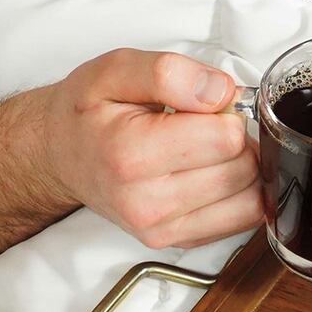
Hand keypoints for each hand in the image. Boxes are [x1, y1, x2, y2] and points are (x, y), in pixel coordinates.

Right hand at [41, 49, 262, 249]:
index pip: (226, 137)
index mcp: (131, 155)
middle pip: (242, 167)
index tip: (203, 107)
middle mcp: (148, 202)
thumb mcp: (114, 70)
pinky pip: (243, 219)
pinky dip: (239, 193)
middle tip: (203, 128)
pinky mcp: (178, 242)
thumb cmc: (88, 113)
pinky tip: (211, 175)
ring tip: (205, 151)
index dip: (225, 113)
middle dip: (234, 140)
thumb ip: (168, 73)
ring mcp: (164, 229)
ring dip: (241, 167)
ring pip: (250, 195)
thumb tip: (221, 91)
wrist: (61, 156)